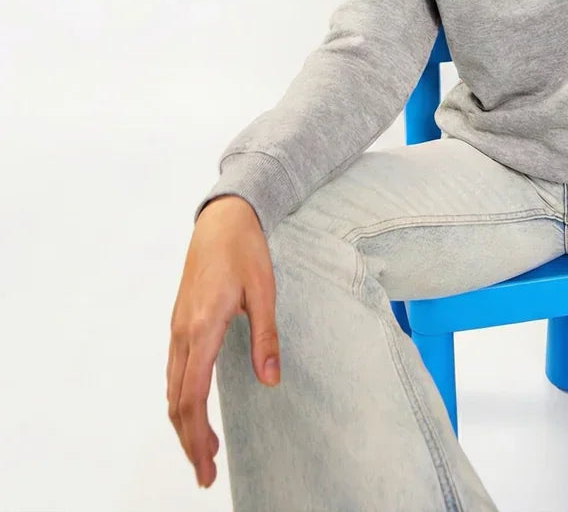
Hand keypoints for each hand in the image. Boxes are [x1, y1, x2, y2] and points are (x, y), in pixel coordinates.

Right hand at [167, 196, 280, 489]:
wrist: (223, 217)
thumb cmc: (244, 249)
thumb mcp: (263, 290)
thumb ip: (265, 336)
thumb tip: (271, 380)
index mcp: (203, 326)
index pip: (192, 395)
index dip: (197, 436)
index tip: (208, 466)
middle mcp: (183, 332)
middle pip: (176, 401)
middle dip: (188, 441)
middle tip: (205, 474)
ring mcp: (178, 327)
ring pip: (171, 388)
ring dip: (184, 423)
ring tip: (204, 450)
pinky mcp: (180, 322)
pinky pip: (173, 371)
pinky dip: (180, 399)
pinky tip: (194, 410)